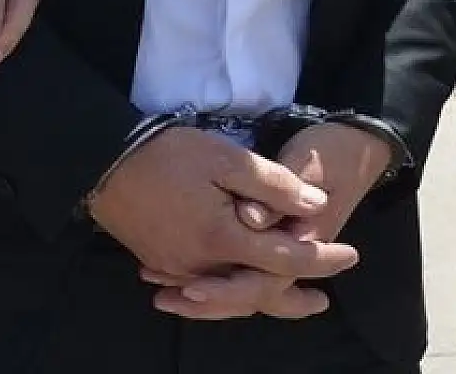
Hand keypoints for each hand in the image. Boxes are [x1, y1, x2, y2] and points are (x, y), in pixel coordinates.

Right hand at [89, 126, 359, 315]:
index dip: (321, 258)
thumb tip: (317, 204)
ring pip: (226, 293)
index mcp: (223, 237)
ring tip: (285, 296)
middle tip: (323, 301)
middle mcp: (200, 263)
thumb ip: (274, 184)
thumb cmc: (168, 153)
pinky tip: (231, 285)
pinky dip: (221, 291)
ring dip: (258, 297)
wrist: (104, 160)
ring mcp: (176, 266)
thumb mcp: (227, 158)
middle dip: (293, 298)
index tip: (352, 255)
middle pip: (257, 291)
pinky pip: (198, 286)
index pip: (286, 257)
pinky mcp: (159, 261)